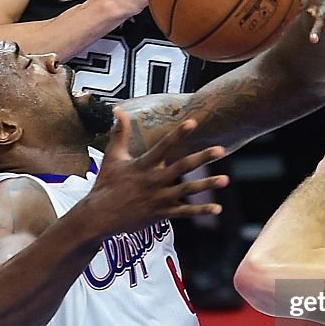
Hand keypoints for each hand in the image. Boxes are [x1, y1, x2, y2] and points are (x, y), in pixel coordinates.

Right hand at [89, 108, 228, 235]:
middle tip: (221, 149)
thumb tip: (117, 109)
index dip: (179, 134)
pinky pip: (185, 212)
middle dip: (202, 158)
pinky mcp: (162, 213)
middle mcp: (154, 180)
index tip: (193, 122)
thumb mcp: (112, 156)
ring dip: (207, 185)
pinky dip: (201, 211)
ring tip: (225, 179)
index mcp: (143, 165)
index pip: (164, 146)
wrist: (99, 217)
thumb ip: (119, 133)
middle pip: (182, 167)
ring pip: (187, 190)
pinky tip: (218, 208)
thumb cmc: (106, 184)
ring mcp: (159, 198)